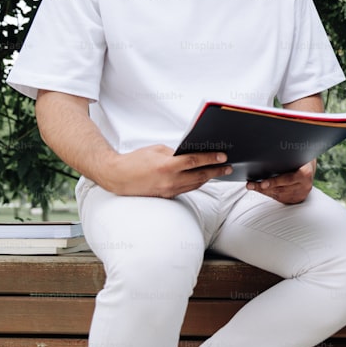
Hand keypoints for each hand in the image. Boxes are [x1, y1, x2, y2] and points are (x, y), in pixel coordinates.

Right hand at [103, 145, 231, 197]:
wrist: (117, 177)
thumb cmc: (135, 160)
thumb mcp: (157, 150)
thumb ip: (176, 153)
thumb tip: (192, 155)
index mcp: (166, 166)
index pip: (194, 162)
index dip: (210, 159)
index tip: (224, 157)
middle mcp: (169, 181)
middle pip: (199, 176)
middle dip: (216, 171)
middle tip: (228, 166)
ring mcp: (168, 191)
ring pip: (195, 185)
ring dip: (208, 178)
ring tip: (220, 172)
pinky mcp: (167, 196)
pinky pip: (186, 189)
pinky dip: (197, 183)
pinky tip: (204, 178)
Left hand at [246, 161, 314, 204]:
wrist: (310, 166)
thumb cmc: (301, 158)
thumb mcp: (296, 155)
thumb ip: (286, 157)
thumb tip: (267, 154)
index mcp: (306, 173)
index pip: (288, 179)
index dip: (274, 182)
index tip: (262, 184)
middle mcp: (305, 185)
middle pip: (281, 188)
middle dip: (264, 187)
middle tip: (251, 185)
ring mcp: (301, 193)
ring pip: (279, 194)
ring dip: (264, 191)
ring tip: (252, 186)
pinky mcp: (297, 198)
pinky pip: (281, 198)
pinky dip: (270, 193)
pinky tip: (261, 189)